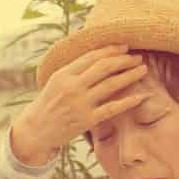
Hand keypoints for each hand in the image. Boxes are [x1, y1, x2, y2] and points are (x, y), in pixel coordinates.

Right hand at [11, 46, 148, 163]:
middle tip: (138, 57)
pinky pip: (112, 108)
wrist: (35, 130)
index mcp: (64, 74)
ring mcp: (80, 103)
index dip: (111, 50)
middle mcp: (72, 86)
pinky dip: (128, 101)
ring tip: (143, 69)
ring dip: (130, 75)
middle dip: (124, 60)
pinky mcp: (86, 120)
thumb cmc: (48, 104)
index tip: (125, 47)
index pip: (92, 56)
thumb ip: (74, 70)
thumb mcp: (56, 81)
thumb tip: (97, 55)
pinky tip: (141, 96)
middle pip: (104, 67)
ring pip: (111, 84)